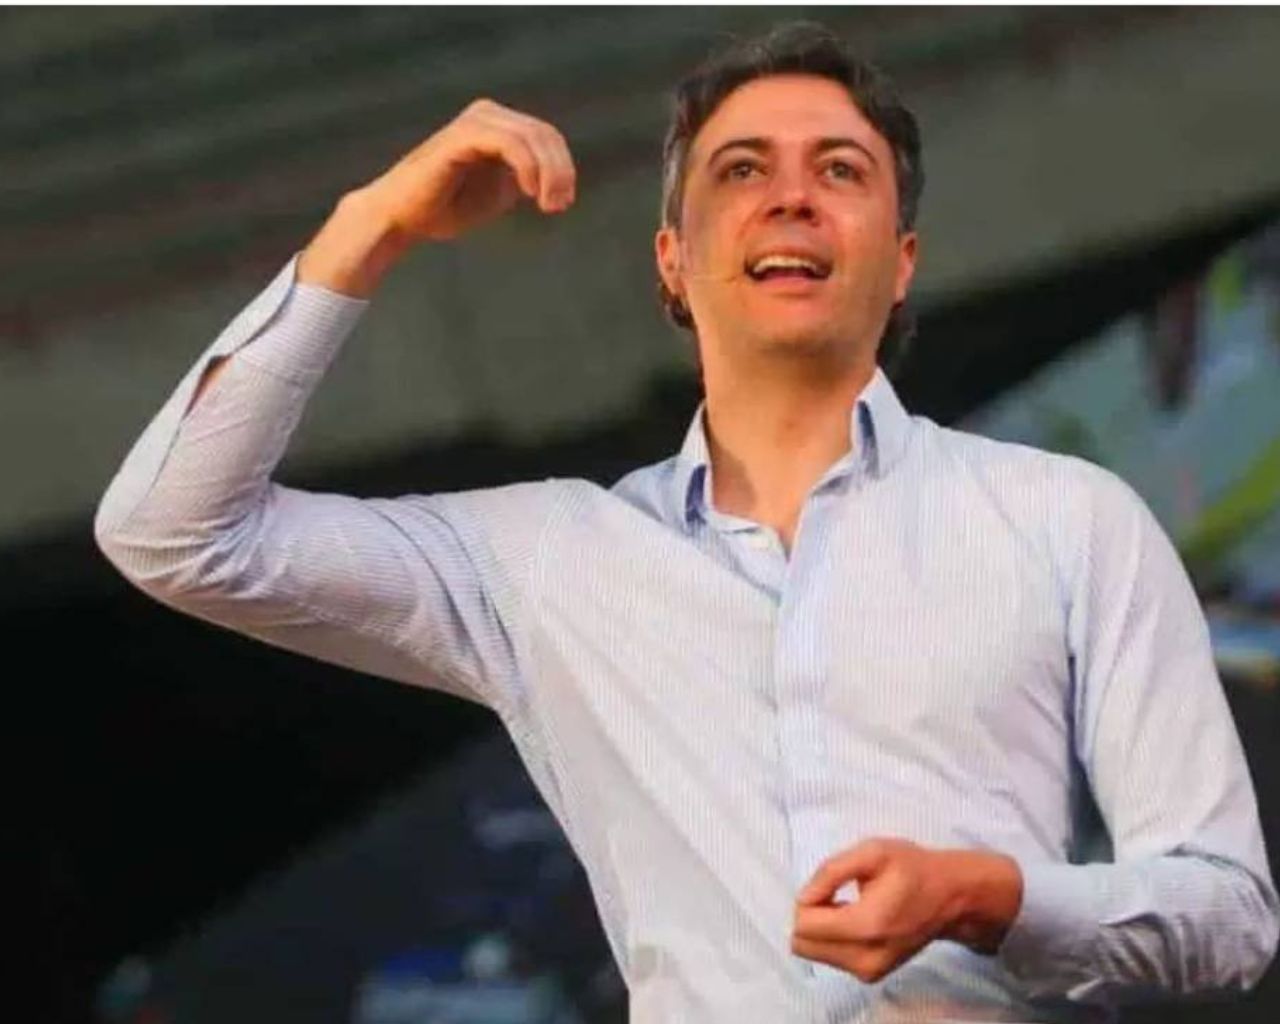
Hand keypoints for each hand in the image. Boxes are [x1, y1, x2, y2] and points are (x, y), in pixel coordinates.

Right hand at [297, 99, 576, 296]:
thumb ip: (525, 178)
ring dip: (549, 172)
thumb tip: (558, 179)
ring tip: (547, 205)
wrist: (403, 218)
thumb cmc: (447, 207)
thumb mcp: (499, 191)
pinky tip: (529, 192)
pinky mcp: (461, 135)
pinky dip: (527, 167)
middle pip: (544, 134)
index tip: (564, 204)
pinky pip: (509, 144)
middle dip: (560, 172)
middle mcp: (487, 114)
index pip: (546, 136)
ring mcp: (474, 122)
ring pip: (530, 137)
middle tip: (559, 207)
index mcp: (498, 124)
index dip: (564, 168)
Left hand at [791, 838, 1022, 982]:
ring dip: (823, 928)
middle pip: (803, 945)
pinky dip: (835, 938)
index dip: (809, 900)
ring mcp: (869, 972)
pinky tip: (858, 921)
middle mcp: (865, 958)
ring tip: (852, 907)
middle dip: (812, 916)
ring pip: (814, 952)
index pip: (804, 926)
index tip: (832, 886)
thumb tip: (803, 898)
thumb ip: (830, 872)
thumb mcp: (872, 852)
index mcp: (865, 926)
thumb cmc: (912, 868)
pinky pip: (830, 957)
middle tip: (838, 896)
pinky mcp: (871, 976)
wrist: (950, 898)